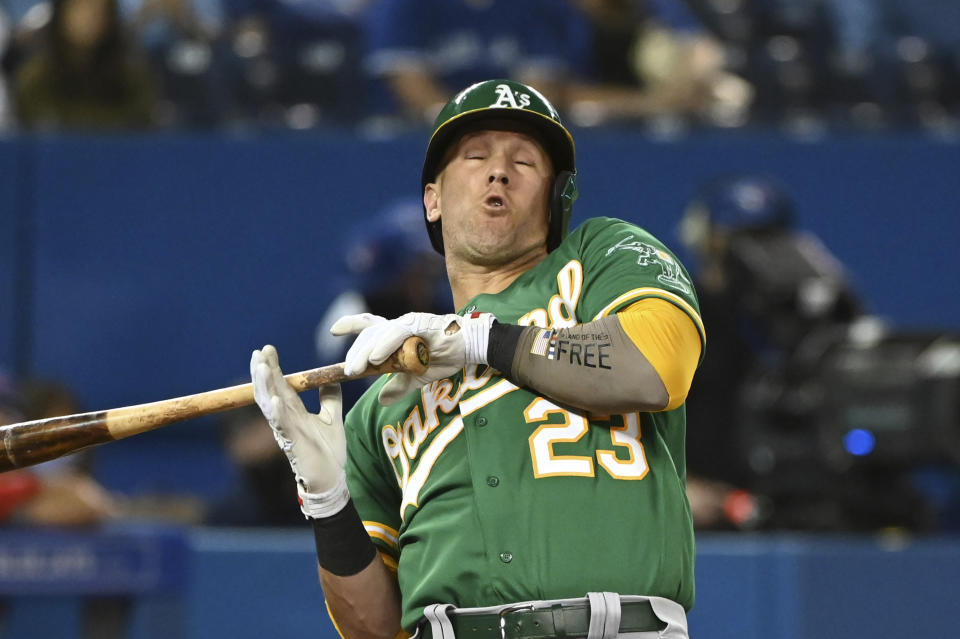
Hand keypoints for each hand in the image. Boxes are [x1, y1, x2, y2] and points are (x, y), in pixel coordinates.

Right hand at [250, 344, 347, 517]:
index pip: (279, 385)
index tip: (267, 349)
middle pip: (269, 391)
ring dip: (264, 386)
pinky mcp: (293, 443)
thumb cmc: (328, 452)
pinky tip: (274, 398)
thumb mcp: (332, 419)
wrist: (332, 480)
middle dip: (263, 371)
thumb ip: (330, 398)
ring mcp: (287, 431)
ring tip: (261, 367)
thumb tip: (331, 378)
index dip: (273, 368)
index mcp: (293, 412)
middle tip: (258, 351)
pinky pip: (283, 425)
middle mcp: (285, 419)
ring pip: (270, 405)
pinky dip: (277, 412)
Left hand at [331, 312, 494, 404]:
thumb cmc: (446, 356)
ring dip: (364, 352)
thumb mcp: (417, 376)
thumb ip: (399, 386)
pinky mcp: (419, 323)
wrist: (471, 347)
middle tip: (346, 372)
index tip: (333, 330)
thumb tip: (381, 400)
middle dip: (355, 352)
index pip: (369, 324)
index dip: (350, 324)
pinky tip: (375, 358)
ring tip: (355, 370)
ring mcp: (408, 322)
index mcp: (397, 333)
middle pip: (368, 333)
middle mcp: (399, 324)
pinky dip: (384, 345)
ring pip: (379, 334)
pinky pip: (397, 333)